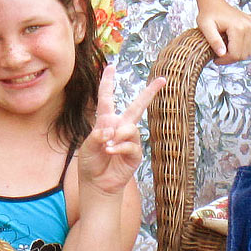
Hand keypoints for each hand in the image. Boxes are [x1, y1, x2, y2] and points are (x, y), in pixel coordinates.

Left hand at [78, 65, 165, 195]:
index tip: (111, 67)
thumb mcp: (88, 146)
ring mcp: (130, 140)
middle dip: (149, 93)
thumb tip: (111, 131)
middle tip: (163, 80)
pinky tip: (110, 151)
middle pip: (136, 107)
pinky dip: (119, 147)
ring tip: (107, 146)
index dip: (108, 82)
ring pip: (131, 128)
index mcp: (106, 121)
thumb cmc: (90, 162)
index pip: (107, 98)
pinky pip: (131, 145)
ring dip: (118, 135)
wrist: (97, 183)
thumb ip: (97, 136)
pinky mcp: (135, 154)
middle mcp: (120, 127)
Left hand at [196, 0, 250, 64]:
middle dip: (230, 59)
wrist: (214, 2)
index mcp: (238, 27)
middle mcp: (249, 26)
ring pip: (249, 51)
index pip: (235, 53)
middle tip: (219, 57)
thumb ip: (214, 41)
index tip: (215, 60)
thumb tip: (222, 54)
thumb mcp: (205, 27)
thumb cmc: (208, 14)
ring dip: (237, 54)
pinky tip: (232, 46)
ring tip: (225, 50)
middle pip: (243, 54)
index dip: (225, 61)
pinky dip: (243, 48)